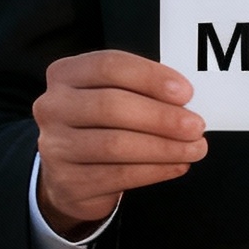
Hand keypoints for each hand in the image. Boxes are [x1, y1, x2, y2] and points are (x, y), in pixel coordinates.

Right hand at [34, 50, 206, 236]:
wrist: (67, 174)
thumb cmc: (99, 126)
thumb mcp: (110, 97)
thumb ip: (139, 92)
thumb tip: (184, 102)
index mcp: (64, 74)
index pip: (109, 66)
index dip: (150, 77)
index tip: (186, 92)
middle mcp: (53, 107)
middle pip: (111, 106)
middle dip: (161, 116)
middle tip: (196, 126)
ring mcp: (55, 147)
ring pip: (116, 145)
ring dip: (164, 147)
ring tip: (195, 148)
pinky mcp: (68, 182)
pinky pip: (119, 175)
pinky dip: (155, 170)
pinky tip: (177, 165)